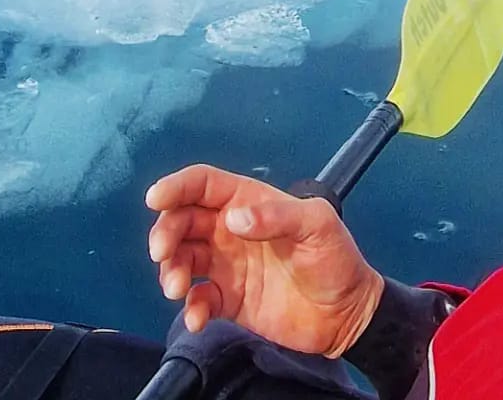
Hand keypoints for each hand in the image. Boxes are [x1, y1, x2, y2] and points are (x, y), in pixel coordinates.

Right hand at [145, 164, 384, 358]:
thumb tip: (233, 219)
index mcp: (249, 201)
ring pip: (183, 258)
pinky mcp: (229, 300)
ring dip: (171, 270)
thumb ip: (276, 217)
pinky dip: (191, 308)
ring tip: (177, 287)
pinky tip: (198, 317)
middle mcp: (231, 230)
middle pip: (183, 220)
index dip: (178, 186)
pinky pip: (199, 300)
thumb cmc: (336, 258)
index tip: (155, 198)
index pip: (204, 185)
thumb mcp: (316, 225)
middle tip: (162, 254)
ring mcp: (228, 265)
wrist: (347, 313)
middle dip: (165, 232)